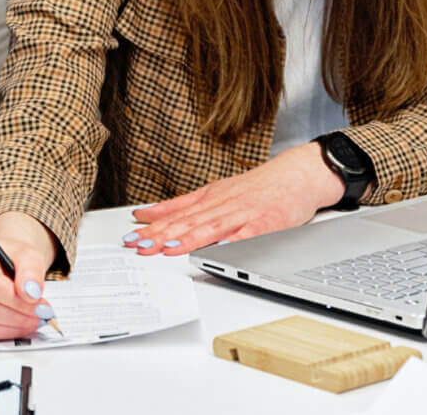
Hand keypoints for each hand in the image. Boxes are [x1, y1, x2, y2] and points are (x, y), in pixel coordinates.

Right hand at [0, 212, 56, 340]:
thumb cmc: (7, 256)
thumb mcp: (26, 254)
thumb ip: (31, 271)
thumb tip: (30, 292)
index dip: (15, 298)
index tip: (37, 304)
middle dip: (16, 315)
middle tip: (38, 315)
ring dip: (9, 327)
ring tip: (29, 320)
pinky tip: (14, 324)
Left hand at [126, 142, 344, 254]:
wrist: (295, 176)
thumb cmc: (255, 188)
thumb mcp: (212, 191)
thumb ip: (178, 205)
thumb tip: (145, 212)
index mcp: (208, 199)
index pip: (175, 215)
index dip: (152, 228)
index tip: (130, 238)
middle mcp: (221, 205)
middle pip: (188, 222)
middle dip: (161, 235)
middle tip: (138, 246)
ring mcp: (242, 214)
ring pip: (211, 227)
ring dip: (188, 238)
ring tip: (166, 248)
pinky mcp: (265, 223)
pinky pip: (245, 235)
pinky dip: (229, 243)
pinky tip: (215, 250)